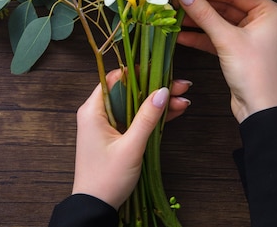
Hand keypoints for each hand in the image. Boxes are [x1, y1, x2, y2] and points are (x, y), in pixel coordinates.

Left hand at [71, 70, 191, 208]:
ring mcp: (108, 125)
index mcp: (93, 110)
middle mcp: (98, 114)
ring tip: (183, 99)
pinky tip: (174, 111)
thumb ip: (146, 118)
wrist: (95, 207)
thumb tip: (162, 91)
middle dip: (155, 88)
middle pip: (129, 91)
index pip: (115, 79)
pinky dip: (153, 117)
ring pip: (135, 105)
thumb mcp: (130, 146)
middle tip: (180, 86)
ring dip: (158, 103)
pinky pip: (136, 119)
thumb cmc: (106, 178)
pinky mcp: (117, 136)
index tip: (160, 70)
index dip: (138, 72)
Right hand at [176, 0, 276, 121]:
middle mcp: (261, 20)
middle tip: (176, 0)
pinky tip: (180, 35)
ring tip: (174, 16)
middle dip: (201, 6)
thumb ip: (204, 14)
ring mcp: (249, 36)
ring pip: (219, 22)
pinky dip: (200, 36)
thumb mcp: (227, 39)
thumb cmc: (253, 71)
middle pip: (225, 6)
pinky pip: (217, 37)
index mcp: (268, 11)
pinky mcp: (237, 50)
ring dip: (197, 21)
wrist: (260, 109)